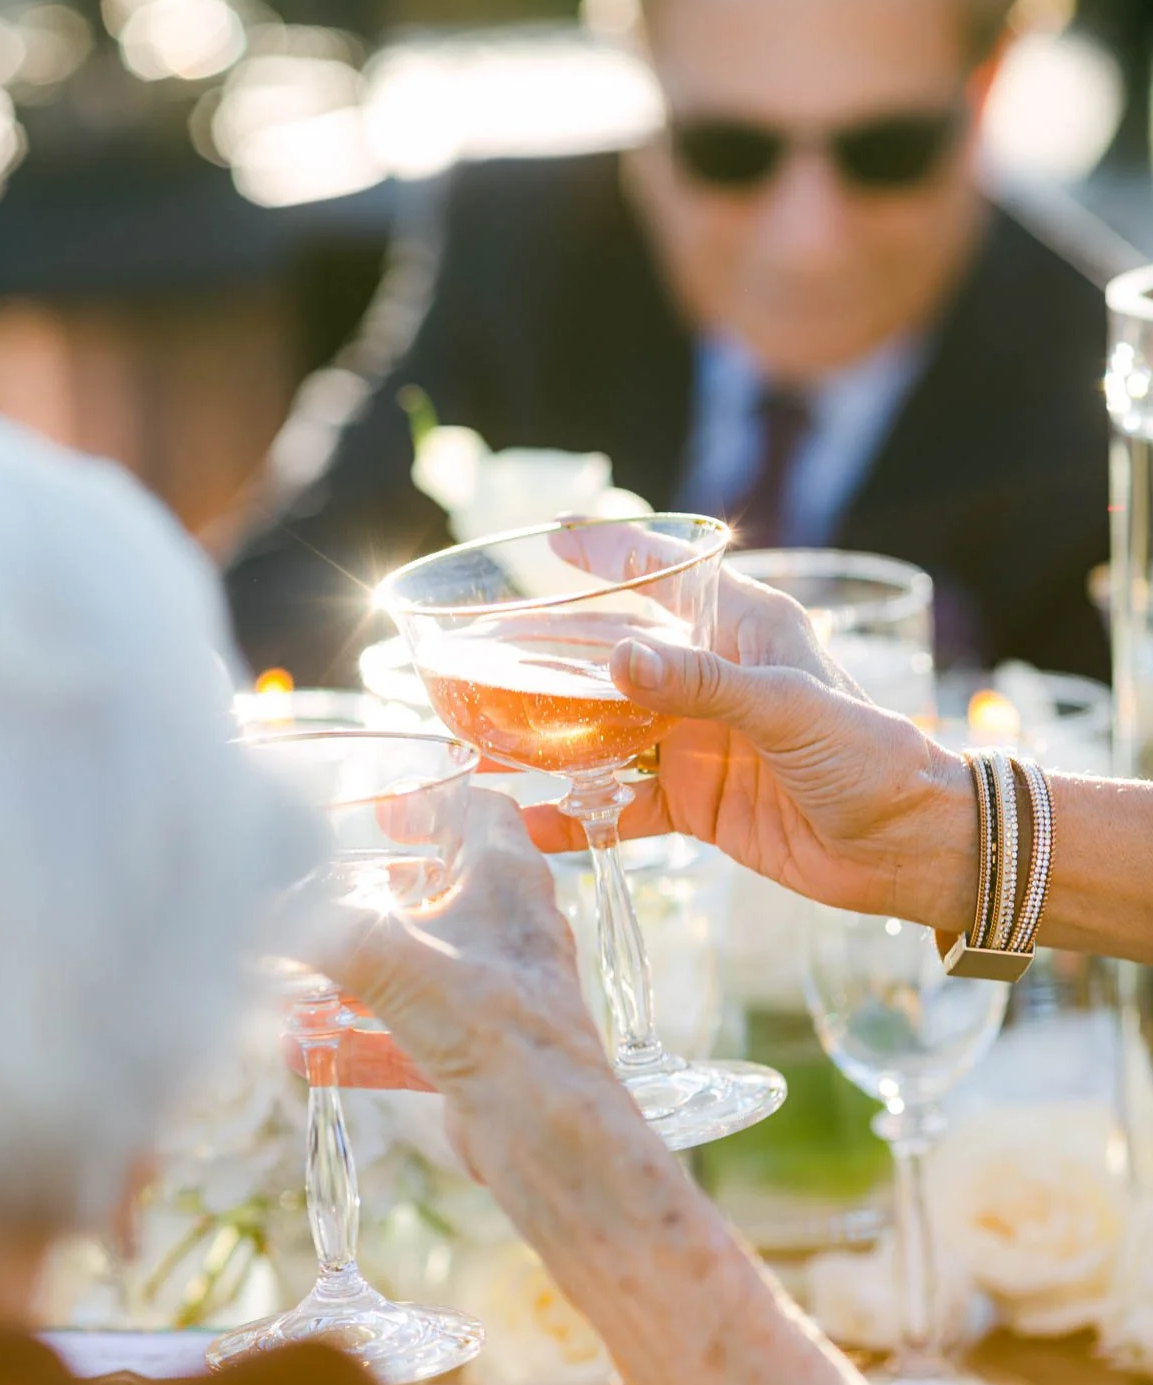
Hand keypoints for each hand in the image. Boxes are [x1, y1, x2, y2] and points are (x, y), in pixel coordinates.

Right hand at [323, 789, 617, 1166]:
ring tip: (303, 971)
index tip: (384, 814)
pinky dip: (362, 1037)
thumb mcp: (390, 957)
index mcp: (508, 879)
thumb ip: (319, 930)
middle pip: (451, 886)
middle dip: (389, 889)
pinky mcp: (484, 1049)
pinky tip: (303, 1050)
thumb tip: (257, 912)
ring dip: (366, 968)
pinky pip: (414, 1031)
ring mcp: (500, 990)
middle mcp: (513, 928)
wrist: (545, 1129)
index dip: (433, 802)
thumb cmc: (490, 1020)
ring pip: (427, 964)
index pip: (484, 810)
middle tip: (336, 888)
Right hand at [526, 568, 977, 932]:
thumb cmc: (869, 756)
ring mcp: (696, 738)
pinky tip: (532, 822)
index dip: (610, 551)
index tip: (551, 536)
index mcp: (741, 628)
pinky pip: (623, 802)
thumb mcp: (789, 709)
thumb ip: (701, 684)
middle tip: (479, 655)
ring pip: (606, 729)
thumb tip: (614, 658)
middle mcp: (710, 675)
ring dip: (550, 738)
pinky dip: (579, 813)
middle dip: (549, 656)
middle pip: (614, 655)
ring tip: (483, 744)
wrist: (904, 848)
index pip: (664, 571)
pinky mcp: (695, 798)